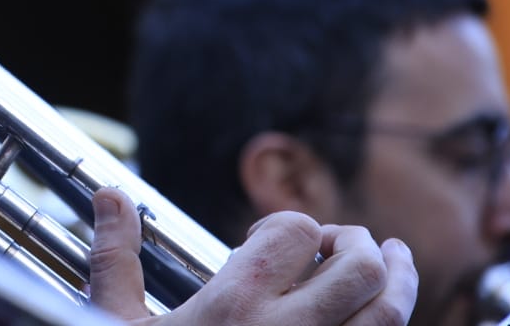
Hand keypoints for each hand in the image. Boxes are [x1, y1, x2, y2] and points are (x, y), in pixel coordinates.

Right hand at [89, 185, 418, 325]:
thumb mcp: (116, 321)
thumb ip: (116, 256)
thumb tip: (110, 195)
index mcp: (235, 303)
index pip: (296, 231)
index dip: (292, 225)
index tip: (268, 242)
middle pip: (361, 265)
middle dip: (357, 243)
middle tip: (339, 245)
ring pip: (390, 314)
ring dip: (399, 281)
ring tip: (396, 262)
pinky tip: (379, 318)